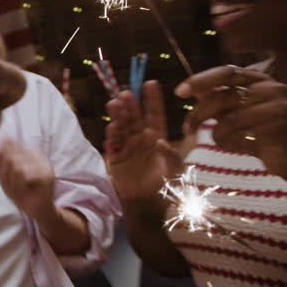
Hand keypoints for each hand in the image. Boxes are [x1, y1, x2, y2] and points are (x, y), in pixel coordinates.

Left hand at [0, 138, 55, 217]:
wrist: (36, 210)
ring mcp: (44, 164)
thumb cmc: (20, 192)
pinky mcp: (47, 175)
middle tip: (7, 184)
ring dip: (11, 181)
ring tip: (16, 190)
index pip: (7, 143)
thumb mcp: (4, 174)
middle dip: (3, 172)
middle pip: (9, 154)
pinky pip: (25, 174)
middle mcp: (37, 155)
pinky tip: (24, 191)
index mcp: (27, 152)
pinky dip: (20, 185)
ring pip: (16, 164)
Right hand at [104, 81, 183, 200]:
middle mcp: (141, 138)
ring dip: (118, 115)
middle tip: (126, 93)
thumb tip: (158, 140)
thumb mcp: (175, 168)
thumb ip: (170, 154)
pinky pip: (113, 143)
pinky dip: (112, 135)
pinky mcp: (116, 157)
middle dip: (131, 105)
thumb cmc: (164, 184)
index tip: (150, 83)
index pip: (155, 114)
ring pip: (122, 127)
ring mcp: (127, 146)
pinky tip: (112, 126)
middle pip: (135, 118)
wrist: (147, 203)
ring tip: (114, 103)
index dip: (153, 99)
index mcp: (157, 137)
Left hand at [176, 65, 286, 185]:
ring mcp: (278, 106)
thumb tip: (194, 89)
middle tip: (187, 129)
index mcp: (262, 80)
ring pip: (227, 120)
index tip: (179, 92)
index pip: (227, 72)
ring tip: (231, 141)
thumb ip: (222, 100)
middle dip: (198, 114)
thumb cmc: (266, 135)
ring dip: (220, 135)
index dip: (201, 80)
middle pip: (222, 97)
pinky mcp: (277, 126)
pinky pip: (239, 135)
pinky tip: (244, 147)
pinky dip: (233, 144)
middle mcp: (273, 88)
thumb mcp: (241, 112)